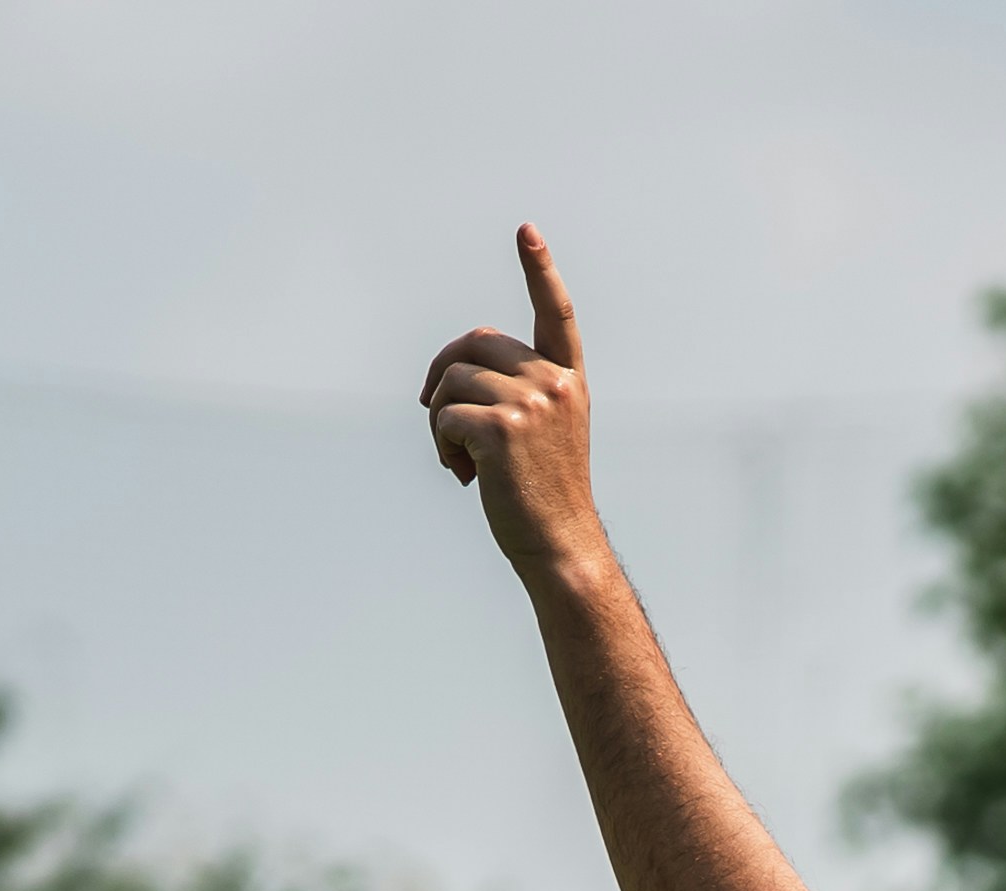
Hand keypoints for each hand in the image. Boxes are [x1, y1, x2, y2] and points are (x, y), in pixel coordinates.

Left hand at [421, 226, 606, 575]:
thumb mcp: (542, 430)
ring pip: (451, 380)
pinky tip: (463, 474)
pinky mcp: (501, 429)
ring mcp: (531, 403)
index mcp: (568, 379)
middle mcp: (554, 383)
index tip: (526, 232)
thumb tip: (452, 368)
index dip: (540, 271)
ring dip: (440, 420)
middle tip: (437, 416)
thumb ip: (514, 389)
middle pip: (475, 342)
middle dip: (444, 373)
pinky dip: (441, 444)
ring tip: (461, 458)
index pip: (555, 314)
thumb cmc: (544, 493)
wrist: (560, 544)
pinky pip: (443, 414)